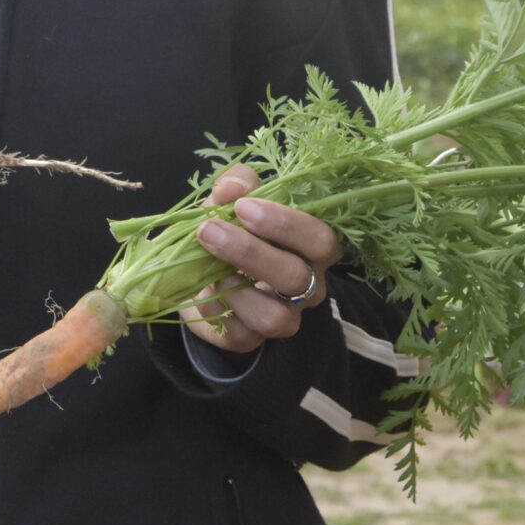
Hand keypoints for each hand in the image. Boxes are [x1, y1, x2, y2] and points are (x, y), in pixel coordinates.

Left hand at [181, 165, 338, 356]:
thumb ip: (238, 185)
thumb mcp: (236, 198)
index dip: (285, 224)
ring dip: (234, 287)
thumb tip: (230, 188)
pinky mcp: (251, 340)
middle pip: (297, 278)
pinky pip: (239, 334)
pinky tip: (203, 289)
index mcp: (313, 248)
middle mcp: (308, 287)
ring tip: (207, 266)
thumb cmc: (233, 228)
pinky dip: (215, 309)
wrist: (204, 274)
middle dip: (250, 252)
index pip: (322, 239)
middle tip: (210, 230)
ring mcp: (284, 318)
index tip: (243, 207)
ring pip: (274, 316)